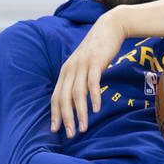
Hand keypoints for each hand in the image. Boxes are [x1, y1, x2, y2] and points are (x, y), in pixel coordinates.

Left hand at [50, 9, 125, 136]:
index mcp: (65, 72)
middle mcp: (70, 69)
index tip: (56, 130)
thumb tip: (76, 102)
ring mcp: (82, 65)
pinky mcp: (95, 62)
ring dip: (80, 113)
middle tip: (70, 135)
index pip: (56, 97)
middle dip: (66, 119)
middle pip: (64, 98)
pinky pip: (92, 83)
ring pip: (77, 94)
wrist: (109, 28)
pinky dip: (93, 97)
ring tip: (83, 128)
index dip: (55, 114)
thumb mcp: (83, 66)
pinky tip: (96, 110)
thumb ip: (78, 81)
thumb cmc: (97, 50)